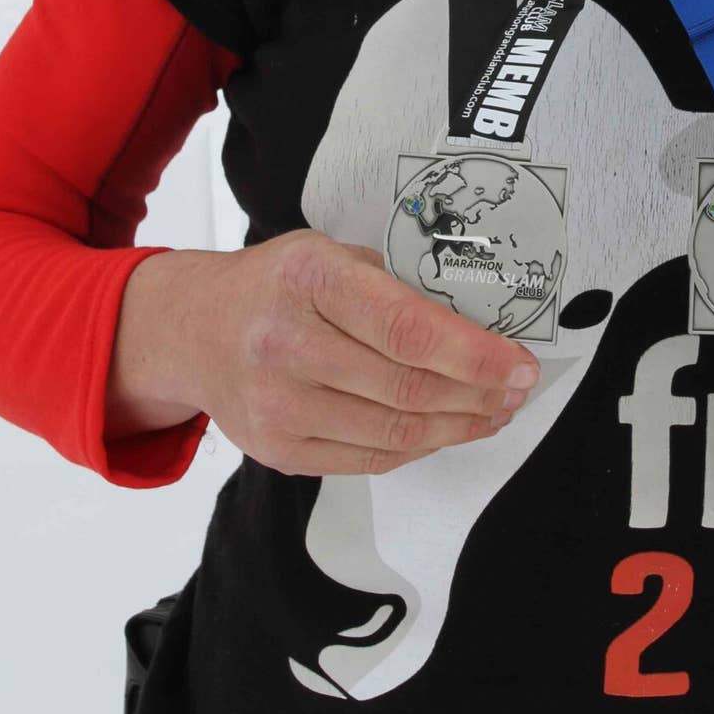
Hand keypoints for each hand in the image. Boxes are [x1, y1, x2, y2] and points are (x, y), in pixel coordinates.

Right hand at [189, 229, 540, 477]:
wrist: (193, 330)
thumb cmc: (275, 285)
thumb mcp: (329, 255)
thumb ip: (394, 286)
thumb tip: (477, 328)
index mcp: (308, 280)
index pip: (408, 330)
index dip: (475, 355)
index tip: (520, 364)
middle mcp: (286, 344)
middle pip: (408, 388)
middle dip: (479, 394)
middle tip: (519, 389)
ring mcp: (277, 405)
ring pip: (394, 433)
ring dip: (458, 426)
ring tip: (494, 411)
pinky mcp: (278, 450)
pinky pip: (368, 459)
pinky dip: (418, 448)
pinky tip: (446, 429)